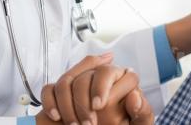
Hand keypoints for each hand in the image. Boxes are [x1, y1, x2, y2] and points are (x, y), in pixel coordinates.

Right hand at [38, 58, 153, 124]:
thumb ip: (142, 114)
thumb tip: (135, 97)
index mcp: (119, 84)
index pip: (108, 71)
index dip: (102, 86)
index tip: (100, 106)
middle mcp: (97, 81)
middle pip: (84, 76)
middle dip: (83, 102)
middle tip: (89, 123)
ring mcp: (76, 88)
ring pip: (65, 82)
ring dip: (68, 106)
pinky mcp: (57, 97)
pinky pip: (48, 90)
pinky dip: (50, 103)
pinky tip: (57, 117)